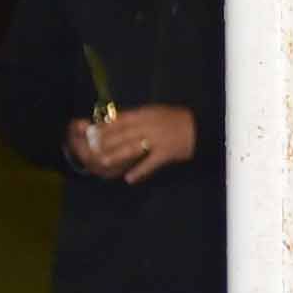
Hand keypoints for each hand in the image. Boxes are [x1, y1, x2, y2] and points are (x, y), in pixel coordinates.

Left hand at [77, 104, 197, 183]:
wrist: (201, 128)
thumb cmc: (176, 120)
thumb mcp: (155, 113)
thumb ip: (137, 118)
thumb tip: (115, 121)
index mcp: (146, 115)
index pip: (121, 120)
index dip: (105, 127)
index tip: (91, 133)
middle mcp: (150, 126)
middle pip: (123, 134)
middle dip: (106, 142)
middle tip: (91, 149)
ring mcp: (158, 140)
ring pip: (133, 148)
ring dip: (117, 155)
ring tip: (104, 162)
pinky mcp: (167, 153)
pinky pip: (150, 163)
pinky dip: (139, 171)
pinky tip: (129, 179)